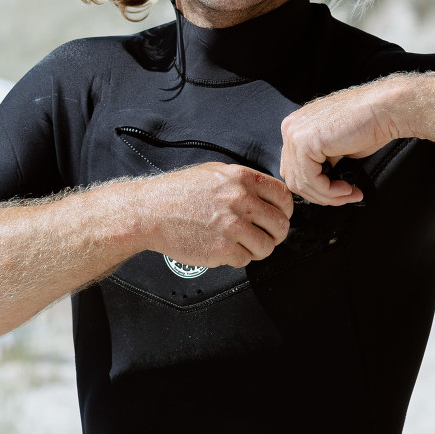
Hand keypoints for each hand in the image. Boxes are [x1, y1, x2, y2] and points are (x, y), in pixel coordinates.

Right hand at [126, 161, 291, 268]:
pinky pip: (245, 260)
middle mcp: (239, 201)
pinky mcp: (221, 249)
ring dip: (258, 249)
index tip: (279, 217)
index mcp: (241, 179)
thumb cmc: (177, 193)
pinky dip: (238, 258)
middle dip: (274, 234)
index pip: (283, 196)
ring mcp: (231, 226)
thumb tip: (268, 196)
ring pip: (266, 246)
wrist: (149, 211)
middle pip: (280, 224)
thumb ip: (243, 183)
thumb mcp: (214, 173)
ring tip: (243, 244)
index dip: (285, 210)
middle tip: (265, 236)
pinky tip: (225, 249)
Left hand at [280, 80, 404, 205]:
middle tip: (345, 198)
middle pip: (294, 178)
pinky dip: (329, 192)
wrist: (384, 110)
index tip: (339, 193)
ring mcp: (294, 133)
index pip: (294, 169)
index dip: (316, 188)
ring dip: (328, 196)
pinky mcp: (304, 142)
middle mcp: (291, 127)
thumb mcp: (335, 148)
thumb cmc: (368, 125)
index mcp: (296, 127)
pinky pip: (311, 180)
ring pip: (301, 183)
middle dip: (321, 195)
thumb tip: (315, 184)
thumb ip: (319, 162)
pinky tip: (347, 188)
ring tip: (349, 194)